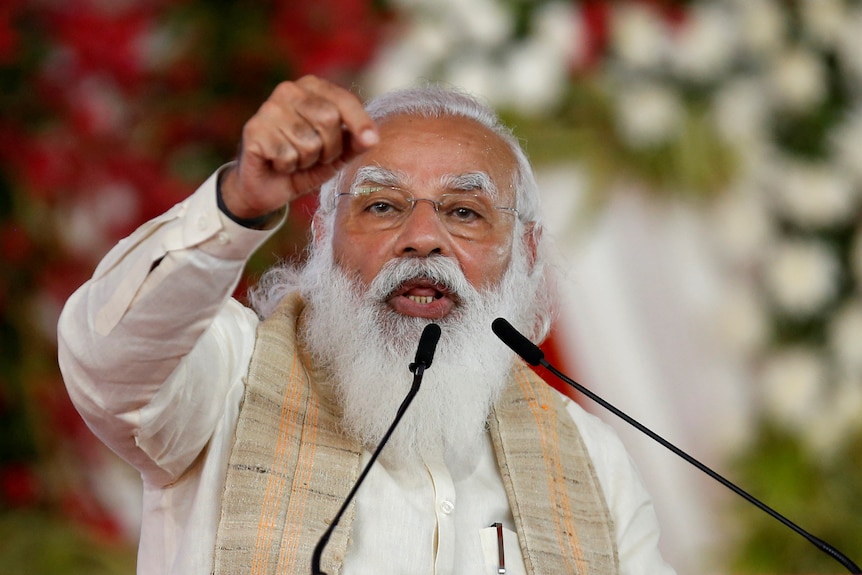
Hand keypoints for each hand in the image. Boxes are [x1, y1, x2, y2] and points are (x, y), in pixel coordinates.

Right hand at [220, 75, 378, 219]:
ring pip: (308, 142)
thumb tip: (371, 138)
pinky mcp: (254, 129)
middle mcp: (289, 90)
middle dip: (329, 149)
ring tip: (295, 159)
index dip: (360, 122)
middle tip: (315, 156)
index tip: (371, 140)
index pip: (343, 100)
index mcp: (312, 88)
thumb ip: (355, 142)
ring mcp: (269, 108)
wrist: (268, 186)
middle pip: (329, 119)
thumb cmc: (305, 164)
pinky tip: (277, 163)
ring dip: (307, 161)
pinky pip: (287, 155)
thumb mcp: (337, 154)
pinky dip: (287, 167)